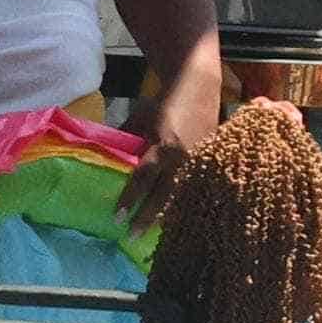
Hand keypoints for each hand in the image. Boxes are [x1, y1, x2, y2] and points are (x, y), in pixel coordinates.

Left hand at [115, 90, 205, 231]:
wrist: (199, 87)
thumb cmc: (165, 101)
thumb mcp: (141, 118)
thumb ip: (129, 140)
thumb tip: (111, 161)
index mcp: (164, 145)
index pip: (143, 178)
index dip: (130, 198)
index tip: (117, 217)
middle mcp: (183, 158)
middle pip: (163, 195)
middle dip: (146, 217)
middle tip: (131, 235)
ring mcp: (199, 163)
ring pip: (181, 197)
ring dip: (165, 216)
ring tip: (152, 234)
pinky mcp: (210, 164)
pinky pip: (195, 190)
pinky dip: (183, 204)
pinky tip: (175, 218)